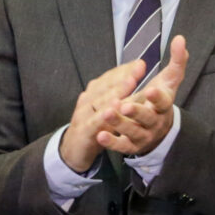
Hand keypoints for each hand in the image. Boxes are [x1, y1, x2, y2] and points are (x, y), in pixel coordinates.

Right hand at [59, 57, 149, 173]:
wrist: (74, 150)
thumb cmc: (95, 127)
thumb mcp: (107, 110)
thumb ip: (120, 97)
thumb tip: (138, 82)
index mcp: (94, 93)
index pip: (110, 78)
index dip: (125, 70)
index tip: (140, 64)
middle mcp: (88, 100)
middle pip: (107, 85)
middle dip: (124, 75)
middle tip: (139, 68)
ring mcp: (84, 114)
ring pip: (101, 100)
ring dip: (116, 90)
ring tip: (131, 82)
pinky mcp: (84, 130)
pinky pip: (95, 121)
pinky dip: (105, 113)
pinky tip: (116, 108)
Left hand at [101, 37, 187, 154]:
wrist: (159, 128)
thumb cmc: (161, 99)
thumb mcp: (169, 81)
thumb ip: (176, 61)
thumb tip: (179, 37)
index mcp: (163, 106)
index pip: (163, 102)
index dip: (157, 97)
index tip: (150, 90)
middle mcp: (155, 122)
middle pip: (147, 118)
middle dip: (136, 112)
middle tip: (124, 105)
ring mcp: (143, 135)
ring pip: (132, 131)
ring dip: (119, 124)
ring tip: (106, 113)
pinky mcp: (132, 146)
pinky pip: (122, 146)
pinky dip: (112, 142)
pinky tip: (100, 135)